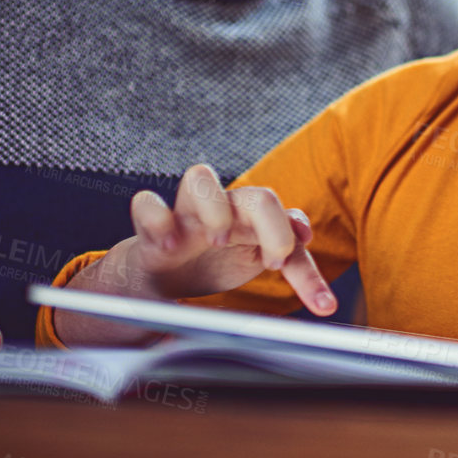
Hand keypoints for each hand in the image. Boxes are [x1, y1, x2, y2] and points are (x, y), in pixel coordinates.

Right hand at [106, 163, 335, 313]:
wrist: (168, 272)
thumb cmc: (219, 259)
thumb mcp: (259, 259)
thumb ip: (290, 253)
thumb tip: (310, 246)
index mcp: (256, 218)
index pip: (289, 221)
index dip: (298, 251)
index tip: (298, 281)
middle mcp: (226, 208)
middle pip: (257, 195)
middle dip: (271, 226)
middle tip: (272, 262)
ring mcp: (189, 213)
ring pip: (199, 177)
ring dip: (214, 209)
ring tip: (217, 240)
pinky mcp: (153, 223)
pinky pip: (147, 203)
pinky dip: (156, 220)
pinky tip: (167, 246)